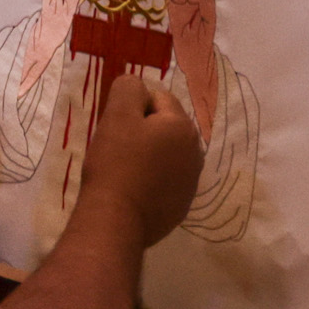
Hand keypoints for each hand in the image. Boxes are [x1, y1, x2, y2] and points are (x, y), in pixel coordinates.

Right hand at [82, 73, 202, 247]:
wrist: (114, 220)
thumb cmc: (115, 163)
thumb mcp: (116, 114)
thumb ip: (129, 88)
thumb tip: (138, 88)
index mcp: (183, 127)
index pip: (158, 99)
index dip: (132, 108)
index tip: (116, 128)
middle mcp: (195, 153)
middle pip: (165, 127)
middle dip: (143, 131)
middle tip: (117, 148)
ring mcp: (190, 183)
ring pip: (166, 154)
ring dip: (149, 155)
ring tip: (124, 170)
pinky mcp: (180, 207)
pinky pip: (165, 181)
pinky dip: (151, 181)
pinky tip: (133, 191)